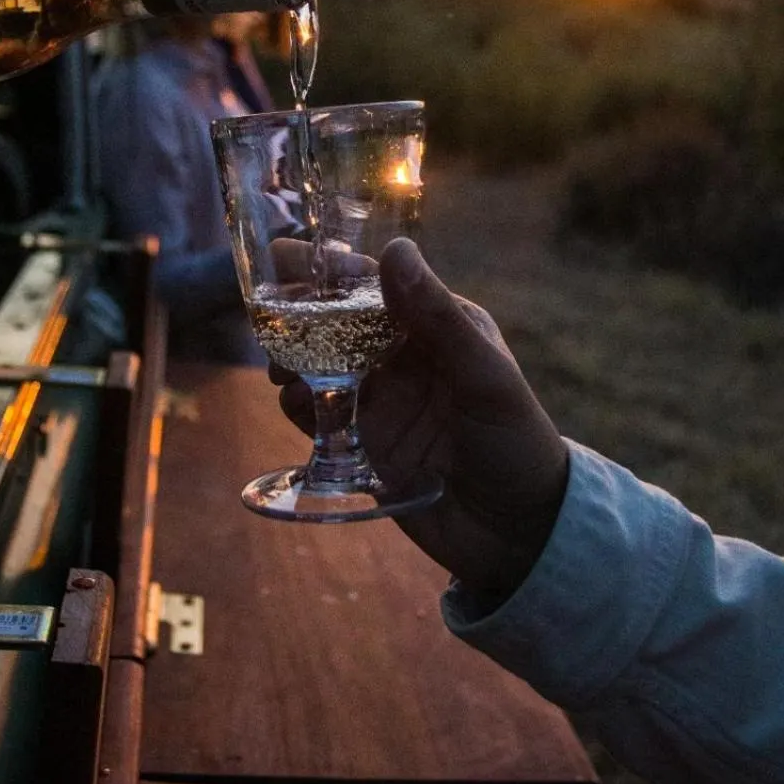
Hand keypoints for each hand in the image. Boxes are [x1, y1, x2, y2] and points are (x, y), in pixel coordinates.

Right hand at [276, 238, 569, 604]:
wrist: (518, 534)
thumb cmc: (517, 441)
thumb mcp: (483, 375)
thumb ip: (437, 316)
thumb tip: (396, 249)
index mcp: (437, 326)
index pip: (375, 285)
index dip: (330, 271)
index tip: (286, 256)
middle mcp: (403, 358)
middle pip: (337, 322)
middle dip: (298, 314)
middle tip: (265, 312)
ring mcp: (381, 402)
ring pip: (320, 366)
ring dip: (292, 359)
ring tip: (278, 366)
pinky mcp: (363, 445)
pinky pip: (318, 416)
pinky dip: (298, 405)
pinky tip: (291, 401)